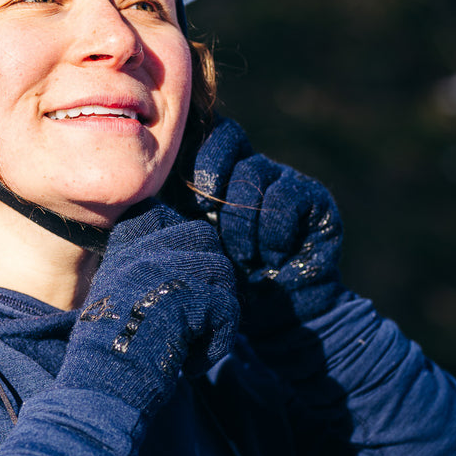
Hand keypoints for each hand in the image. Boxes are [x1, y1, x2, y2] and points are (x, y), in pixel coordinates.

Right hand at [55, 203, 238, 418]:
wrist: (100, 388)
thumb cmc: (105, 360)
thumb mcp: (113, 306)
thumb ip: (143, 283)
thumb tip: (191, 284)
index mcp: (123, 254)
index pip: (165, 220)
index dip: (185, 247)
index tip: (184, 287)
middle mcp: (144, 254)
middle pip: (201, 236)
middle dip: (211, 275)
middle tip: (201, 314)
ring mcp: (166, 271)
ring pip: (221, 271)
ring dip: (217, 313)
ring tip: (194, 345)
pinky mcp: (189, 297)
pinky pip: (227, 309)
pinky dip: (218, 343)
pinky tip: (193, 366)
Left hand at [190, 116, 344, 329]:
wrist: (277, 321)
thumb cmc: (222, 287)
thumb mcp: (188, 248)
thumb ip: (169, 216)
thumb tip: (141, 195)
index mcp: (217, 173)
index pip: (204, 134)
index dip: (194, 154)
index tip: (186, 197)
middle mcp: (250, 169)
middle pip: (228, 139)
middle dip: (211, 175)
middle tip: (206, 217)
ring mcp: (283, 181)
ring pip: (254, 173)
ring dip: (240, 220)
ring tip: (242, 258)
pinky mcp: (314, 200)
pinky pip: (285, 198)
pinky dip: (272, 232)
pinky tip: (272, 259)